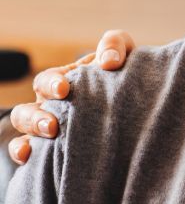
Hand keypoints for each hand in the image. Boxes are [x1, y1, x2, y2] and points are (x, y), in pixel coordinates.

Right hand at [7, 30, 134, 165]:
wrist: (142, 104)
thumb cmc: (127, 73)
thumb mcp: (123, 54)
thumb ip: (115, 46)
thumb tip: (109, 61)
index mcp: (63, 81)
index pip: (47, 80)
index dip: (51, 84)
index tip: (63, 90)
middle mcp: (51, 105)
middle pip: (26, 110)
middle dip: (35, 117)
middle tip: (52, 125)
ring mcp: (50, 127)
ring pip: (24, 130)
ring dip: (32, 132)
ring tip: (50, 135)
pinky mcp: (54, 148)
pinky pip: (28, 151)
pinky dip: (23, 152)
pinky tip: (29, 157)